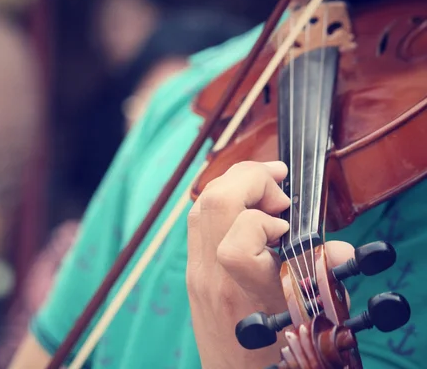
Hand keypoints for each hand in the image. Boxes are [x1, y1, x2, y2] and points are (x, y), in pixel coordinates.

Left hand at [186, 161, 353, 368]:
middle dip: (249, 178)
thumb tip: (339, 249)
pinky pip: (198, 221)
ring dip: (233, 185)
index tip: (286, 224)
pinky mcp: (191, 270)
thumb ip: (323, 280)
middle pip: (213, 203)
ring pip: (200, 206)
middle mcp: (213, 279)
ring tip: (265, 191)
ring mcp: (196, 273)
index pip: (235, 243)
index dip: (262, 219)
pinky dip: (221, 202)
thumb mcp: (310, 321)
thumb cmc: (274, 355)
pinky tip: (245, 209)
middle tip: (278, 187)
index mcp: (248, 294)